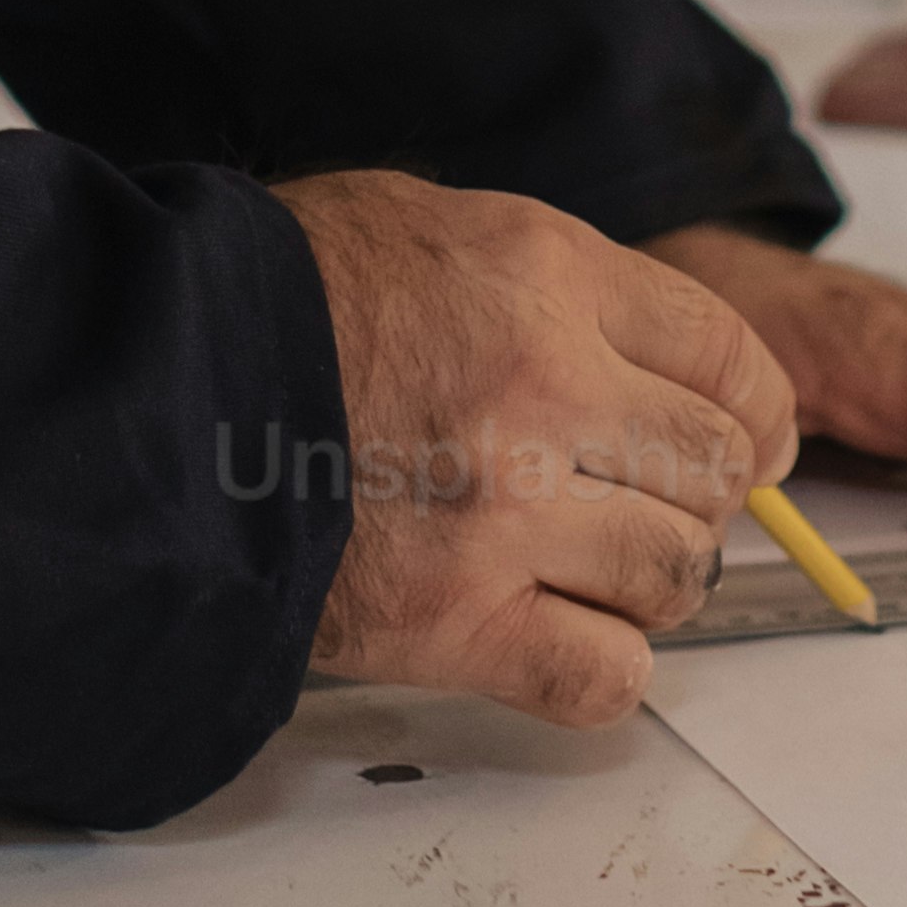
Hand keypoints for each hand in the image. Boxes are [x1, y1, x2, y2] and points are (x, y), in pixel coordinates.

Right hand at [273, 170, 800, 729]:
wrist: (151, 390)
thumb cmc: (277, 302)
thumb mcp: (434, 227)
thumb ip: (558, 284)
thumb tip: (664, 362)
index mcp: (543, 275)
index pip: (730, 357)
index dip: (754, 411)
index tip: (747, 439)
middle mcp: (543, 389)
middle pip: (717, 471)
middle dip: (697, 492)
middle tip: (647, 499)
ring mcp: (503, 516)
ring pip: (678, 576)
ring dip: (652, 580)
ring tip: (589, 564)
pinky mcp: (454, 624)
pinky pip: (606, 679)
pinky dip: (603, 668)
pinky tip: (558, 634)